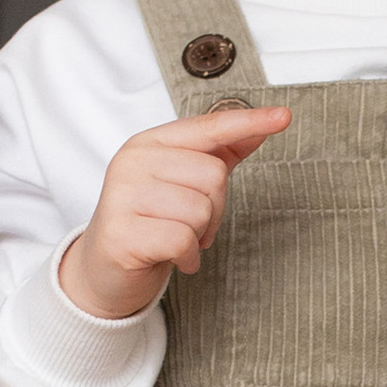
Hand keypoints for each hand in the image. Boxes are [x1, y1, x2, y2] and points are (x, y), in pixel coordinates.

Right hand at [62, 106, 290, 319]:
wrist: (104, 269)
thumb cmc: (150, 222)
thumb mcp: (184, 183)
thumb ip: (219, 155)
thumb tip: (258, 130)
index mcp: (149, 143)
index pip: (208, 127)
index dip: (248, 122)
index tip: (282, 117)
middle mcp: (133, 162)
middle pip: (213, 175)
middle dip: (215, 209)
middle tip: (190, 225)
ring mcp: (123, 196)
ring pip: (200, 210)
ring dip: (199, 235)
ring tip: (176, 240)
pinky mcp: (122, 233)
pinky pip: (183, 240)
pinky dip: (187, 257)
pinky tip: (172, 258)